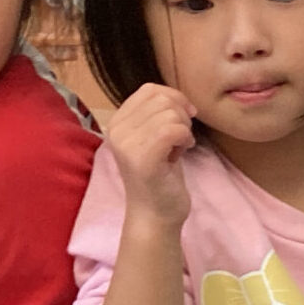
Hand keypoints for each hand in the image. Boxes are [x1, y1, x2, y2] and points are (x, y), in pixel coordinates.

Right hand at [105, 84, 197, 228]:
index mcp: (118, 121)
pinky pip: (173, 130)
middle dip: (183, 116)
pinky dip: (185, 138)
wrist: (155, 214)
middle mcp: (117, 129)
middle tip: (182, 138)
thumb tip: (177, 97)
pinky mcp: (142, 159)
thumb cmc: (160, 177)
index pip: (150, 90)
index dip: (175, 98)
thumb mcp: (155, 139)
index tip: (186, 118)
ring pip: (170, 114)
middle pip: (162, 100)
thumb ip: (157, 116)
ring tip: (178, 149)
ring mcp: (127, 144)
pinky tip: (182, 152)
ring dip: (184, 130)